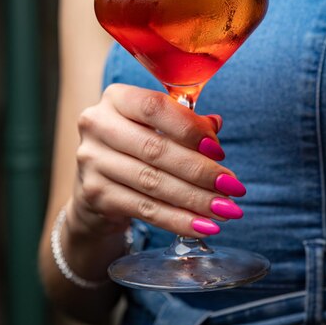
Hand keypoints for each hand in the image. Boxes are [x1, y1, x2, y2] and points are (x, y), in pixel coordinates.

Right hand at [73, 84, 245, 238]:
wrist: (97, 183)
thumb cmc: (135, 146)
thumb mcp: (156, 126)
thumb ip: (185, 122)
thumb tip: (215, 126)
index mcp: (116, 98)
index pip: (155, 107)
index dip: (190, 129)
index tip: (219, 151)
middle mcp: (98, 125)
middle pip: (156, 149)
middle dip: (201, 171)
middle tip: (232, 187)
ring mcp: (92, 160)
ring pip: (153, 182)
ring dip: (196, 199)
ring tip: (226, 209)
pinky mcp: (95, 193)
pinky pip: (145, 209)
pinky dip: (178, 220)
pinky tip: (203, 226)